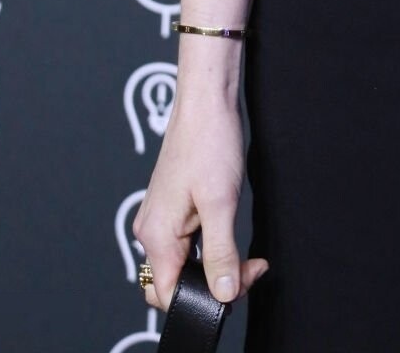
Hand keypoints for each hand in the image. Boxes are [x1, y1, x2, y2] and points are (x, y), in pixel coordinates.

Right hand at [132, 94, 269, 311]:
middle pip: (175, 283)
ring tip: (245, 256)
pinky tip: (229, 236)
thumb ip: (220, 253)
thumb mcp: (221, 203)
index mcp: (155, 235)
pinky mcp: (171, 209)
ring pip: (182, 265)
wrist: (206, 101)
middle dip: (212, 286)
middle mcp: (150, 231)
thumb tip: (223, 294)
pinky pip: (185, 245)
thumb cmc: (209, 142)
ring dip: (214, 267)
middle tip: (248, 269)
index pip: (169, 295)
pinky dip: (208, 250)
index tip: (241, 280)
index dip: (206, 299)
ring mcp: (159, 219)